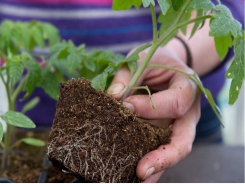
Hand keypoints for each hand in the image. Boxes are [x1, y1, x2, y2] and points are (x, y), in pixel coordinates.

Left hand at [107, 46, 200, 181]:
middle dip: (163, 157)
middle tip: (141, 171)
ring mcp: (178, 126)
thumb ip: (127, 75)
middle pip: (183, 140)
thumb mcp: (141, 59)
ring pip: (171, 152)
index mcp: (188, 88)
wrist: (165, 66)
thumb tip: (114, 98)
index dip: (151, 107)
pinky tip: (134, 175)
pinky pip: (159, 150)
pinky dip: (150, 163)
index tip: (125, 105)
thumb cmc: (155, 61)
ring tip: (135, 180)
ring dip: (155, 167)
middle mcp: (188, 112)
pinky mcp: (165, 133)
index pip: (176, 103)